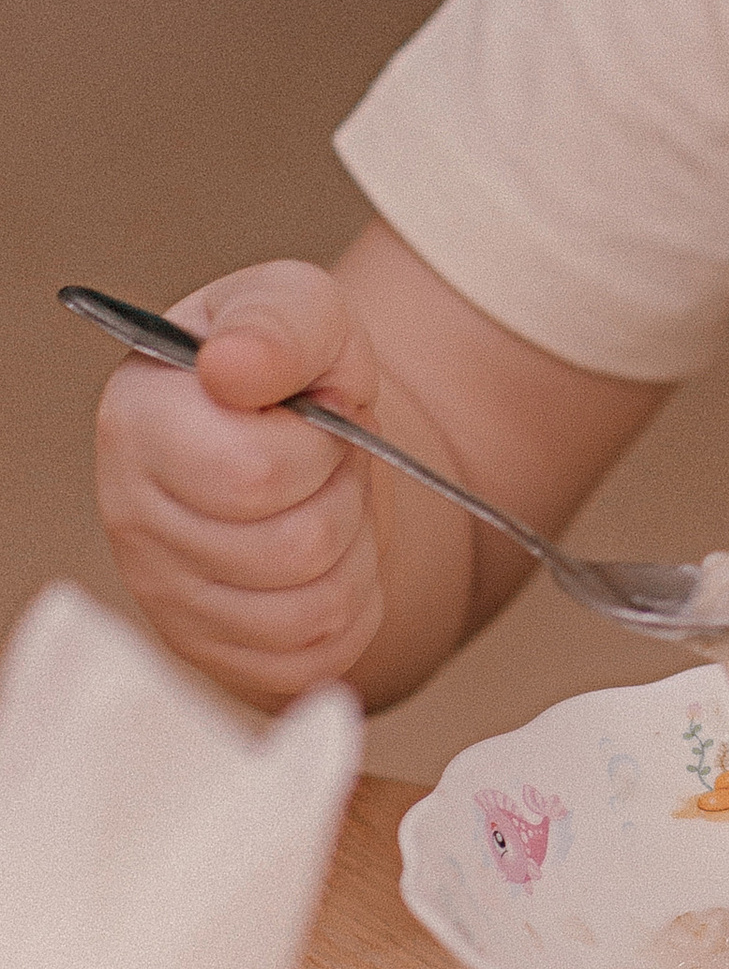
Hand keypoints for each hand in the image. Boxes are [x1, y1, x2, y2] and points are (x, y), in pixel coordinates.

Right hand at [96, 259, 389, 702]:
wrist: (312, 438)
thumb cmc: (294, 370)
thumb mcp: (302, 310)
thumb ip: (278, 323)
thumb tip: (232, 366)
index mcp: (140, 420)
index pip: (254, 473)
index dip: (320, 443)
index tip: (317, 408)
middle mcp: (133, 516)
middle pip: (296, 547)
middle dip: (344, 492)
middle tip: (330, 458)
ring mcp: (166, 596)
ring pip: (314, 610)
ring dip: (355, 547)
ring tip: (328, 498)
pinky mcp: (214, 652)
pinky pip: (318, 657)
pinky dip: (355, 603)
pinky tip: (330, 555)